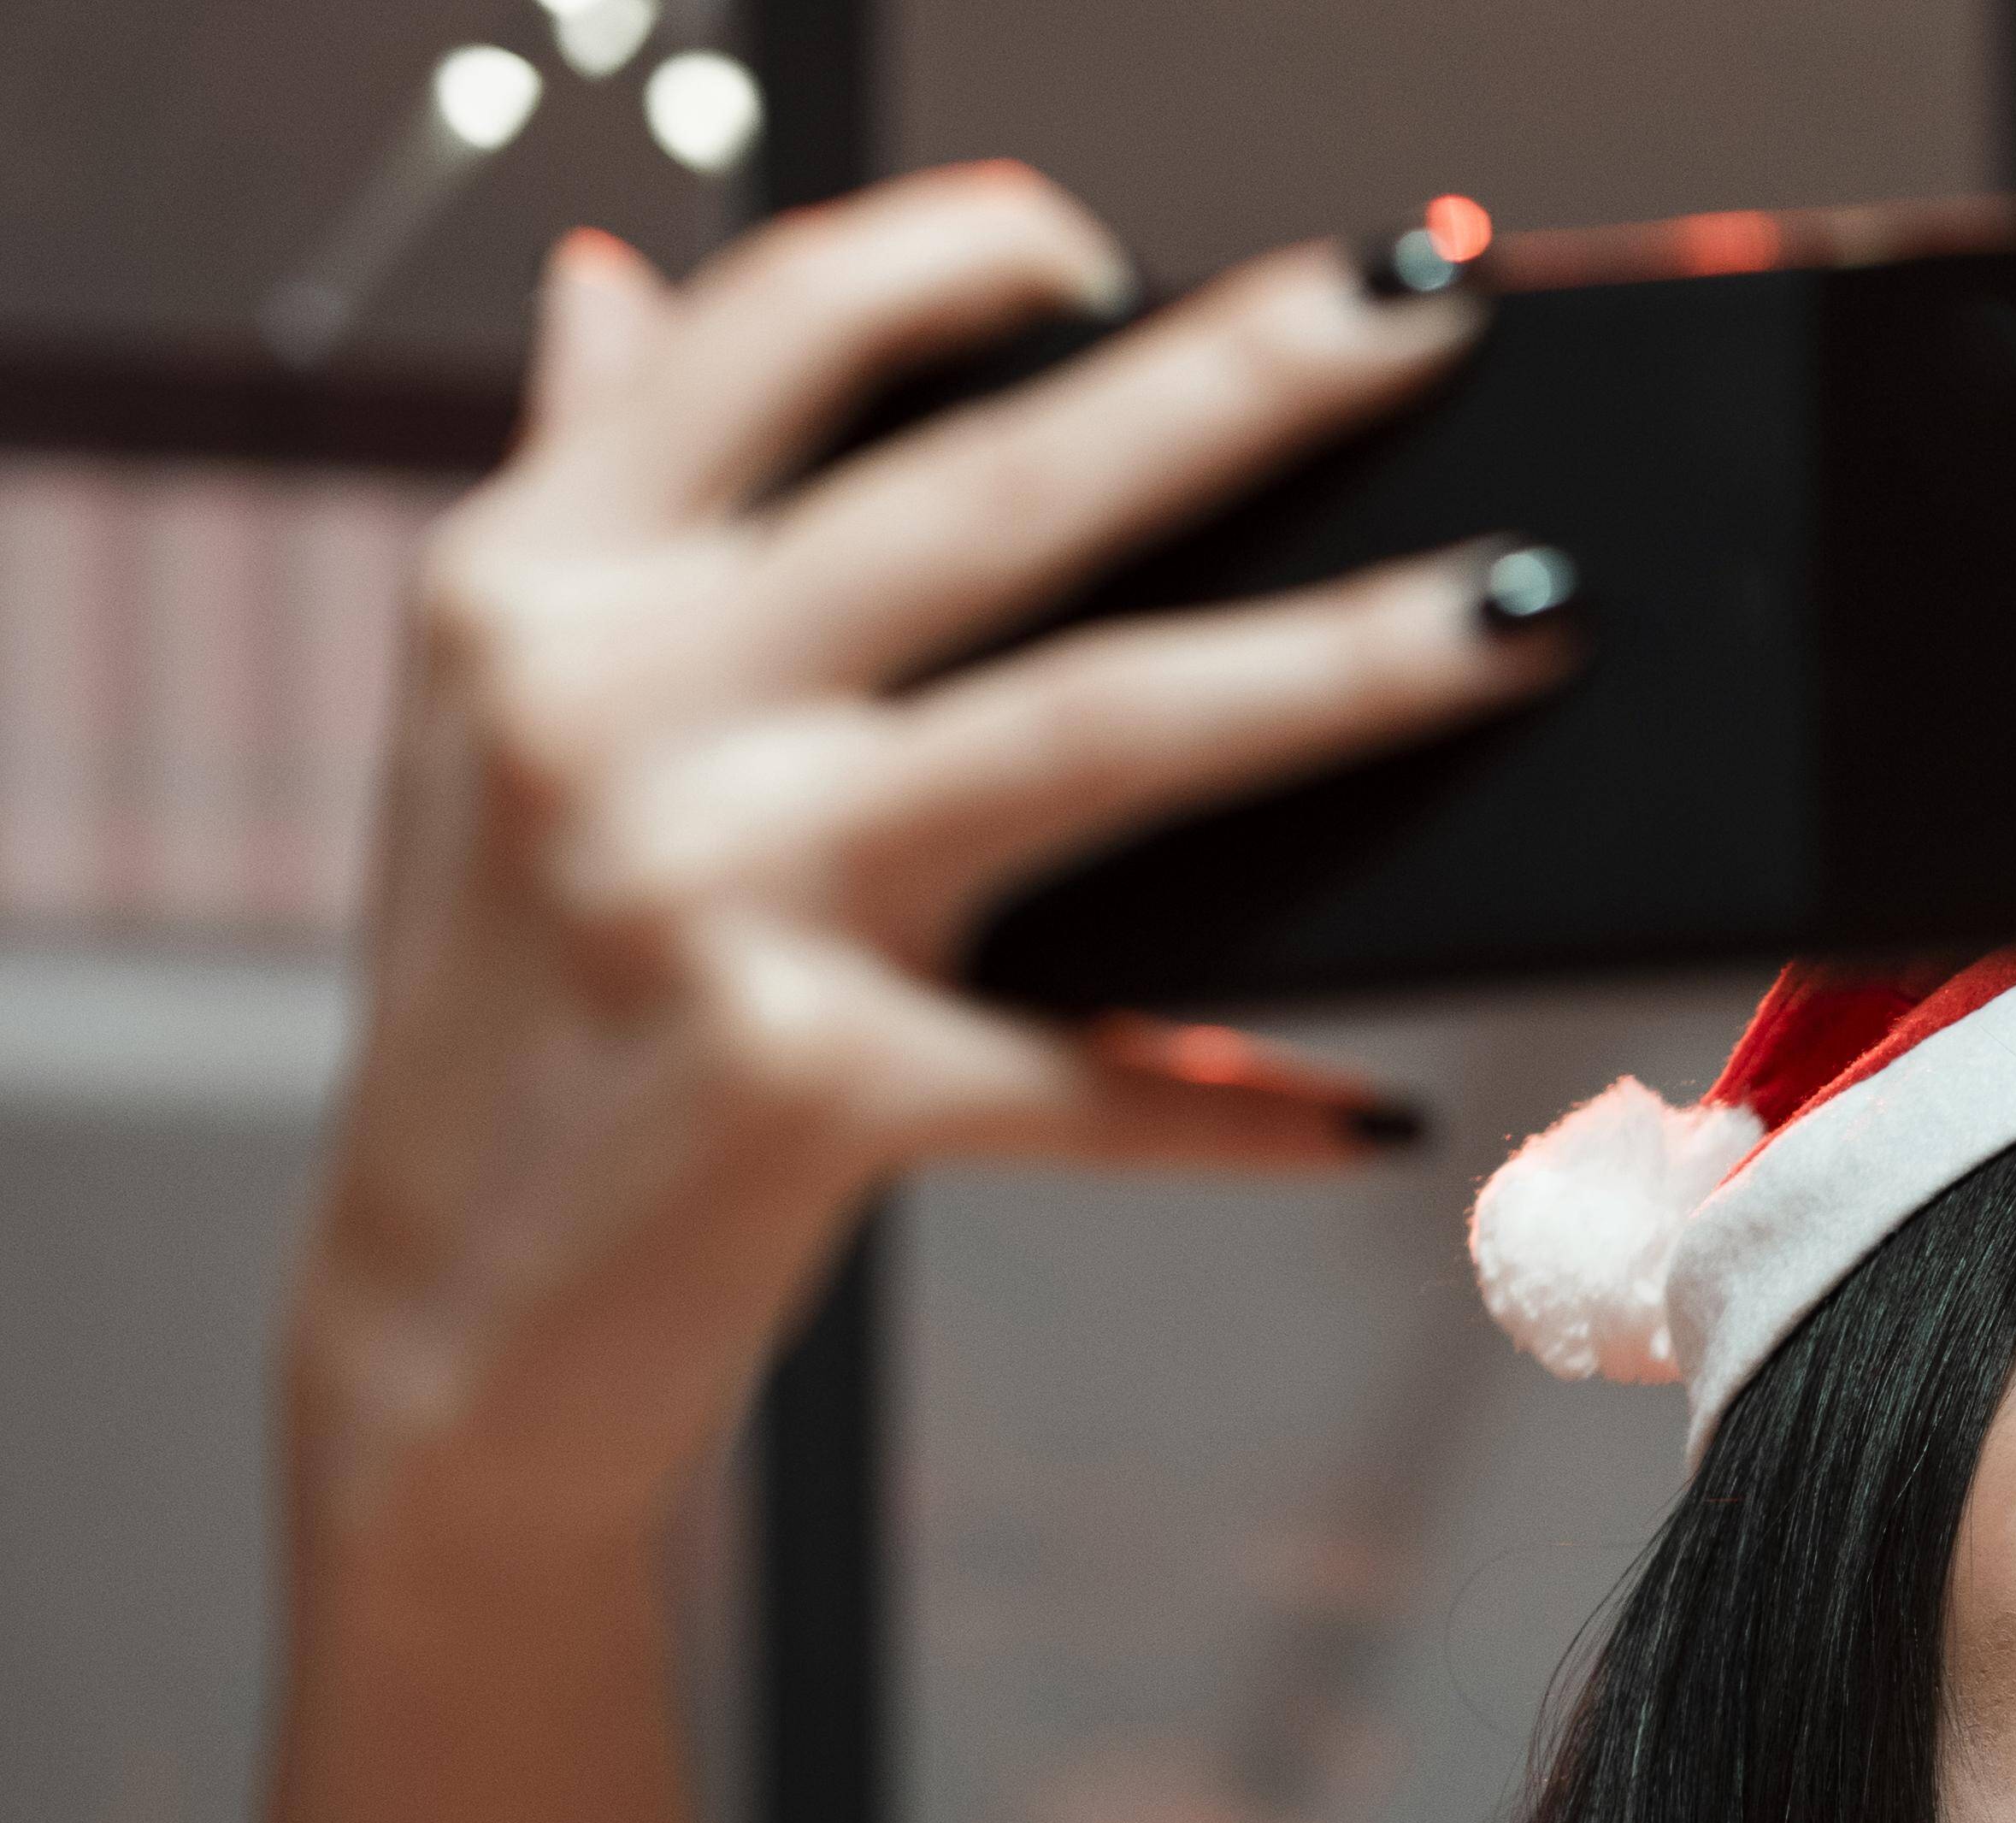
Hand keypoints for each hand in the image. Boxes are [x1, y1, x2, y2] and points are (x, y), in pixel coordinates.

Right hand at [291, 170, 1557, 1544]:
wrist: (438, 1335)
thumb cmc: (511, 1010)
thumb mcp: (488, 720)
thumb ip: (581, 492)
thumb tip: (627, 277)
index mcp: (539, 581)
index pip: (769, 330)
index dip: (961, 248)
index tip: (1124, 240)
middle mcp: (609, 705)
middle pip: (997, 494)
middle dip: (1241, 382)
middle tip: (1431, 312)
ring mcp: (708, 890)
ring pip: (1096, 731)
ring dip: (1339, 669)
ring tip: (1524, 619)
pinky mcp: (801, 1088)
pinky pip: (1092, 1084)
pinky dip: (1245, 1105)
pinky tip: (1374, 1114)